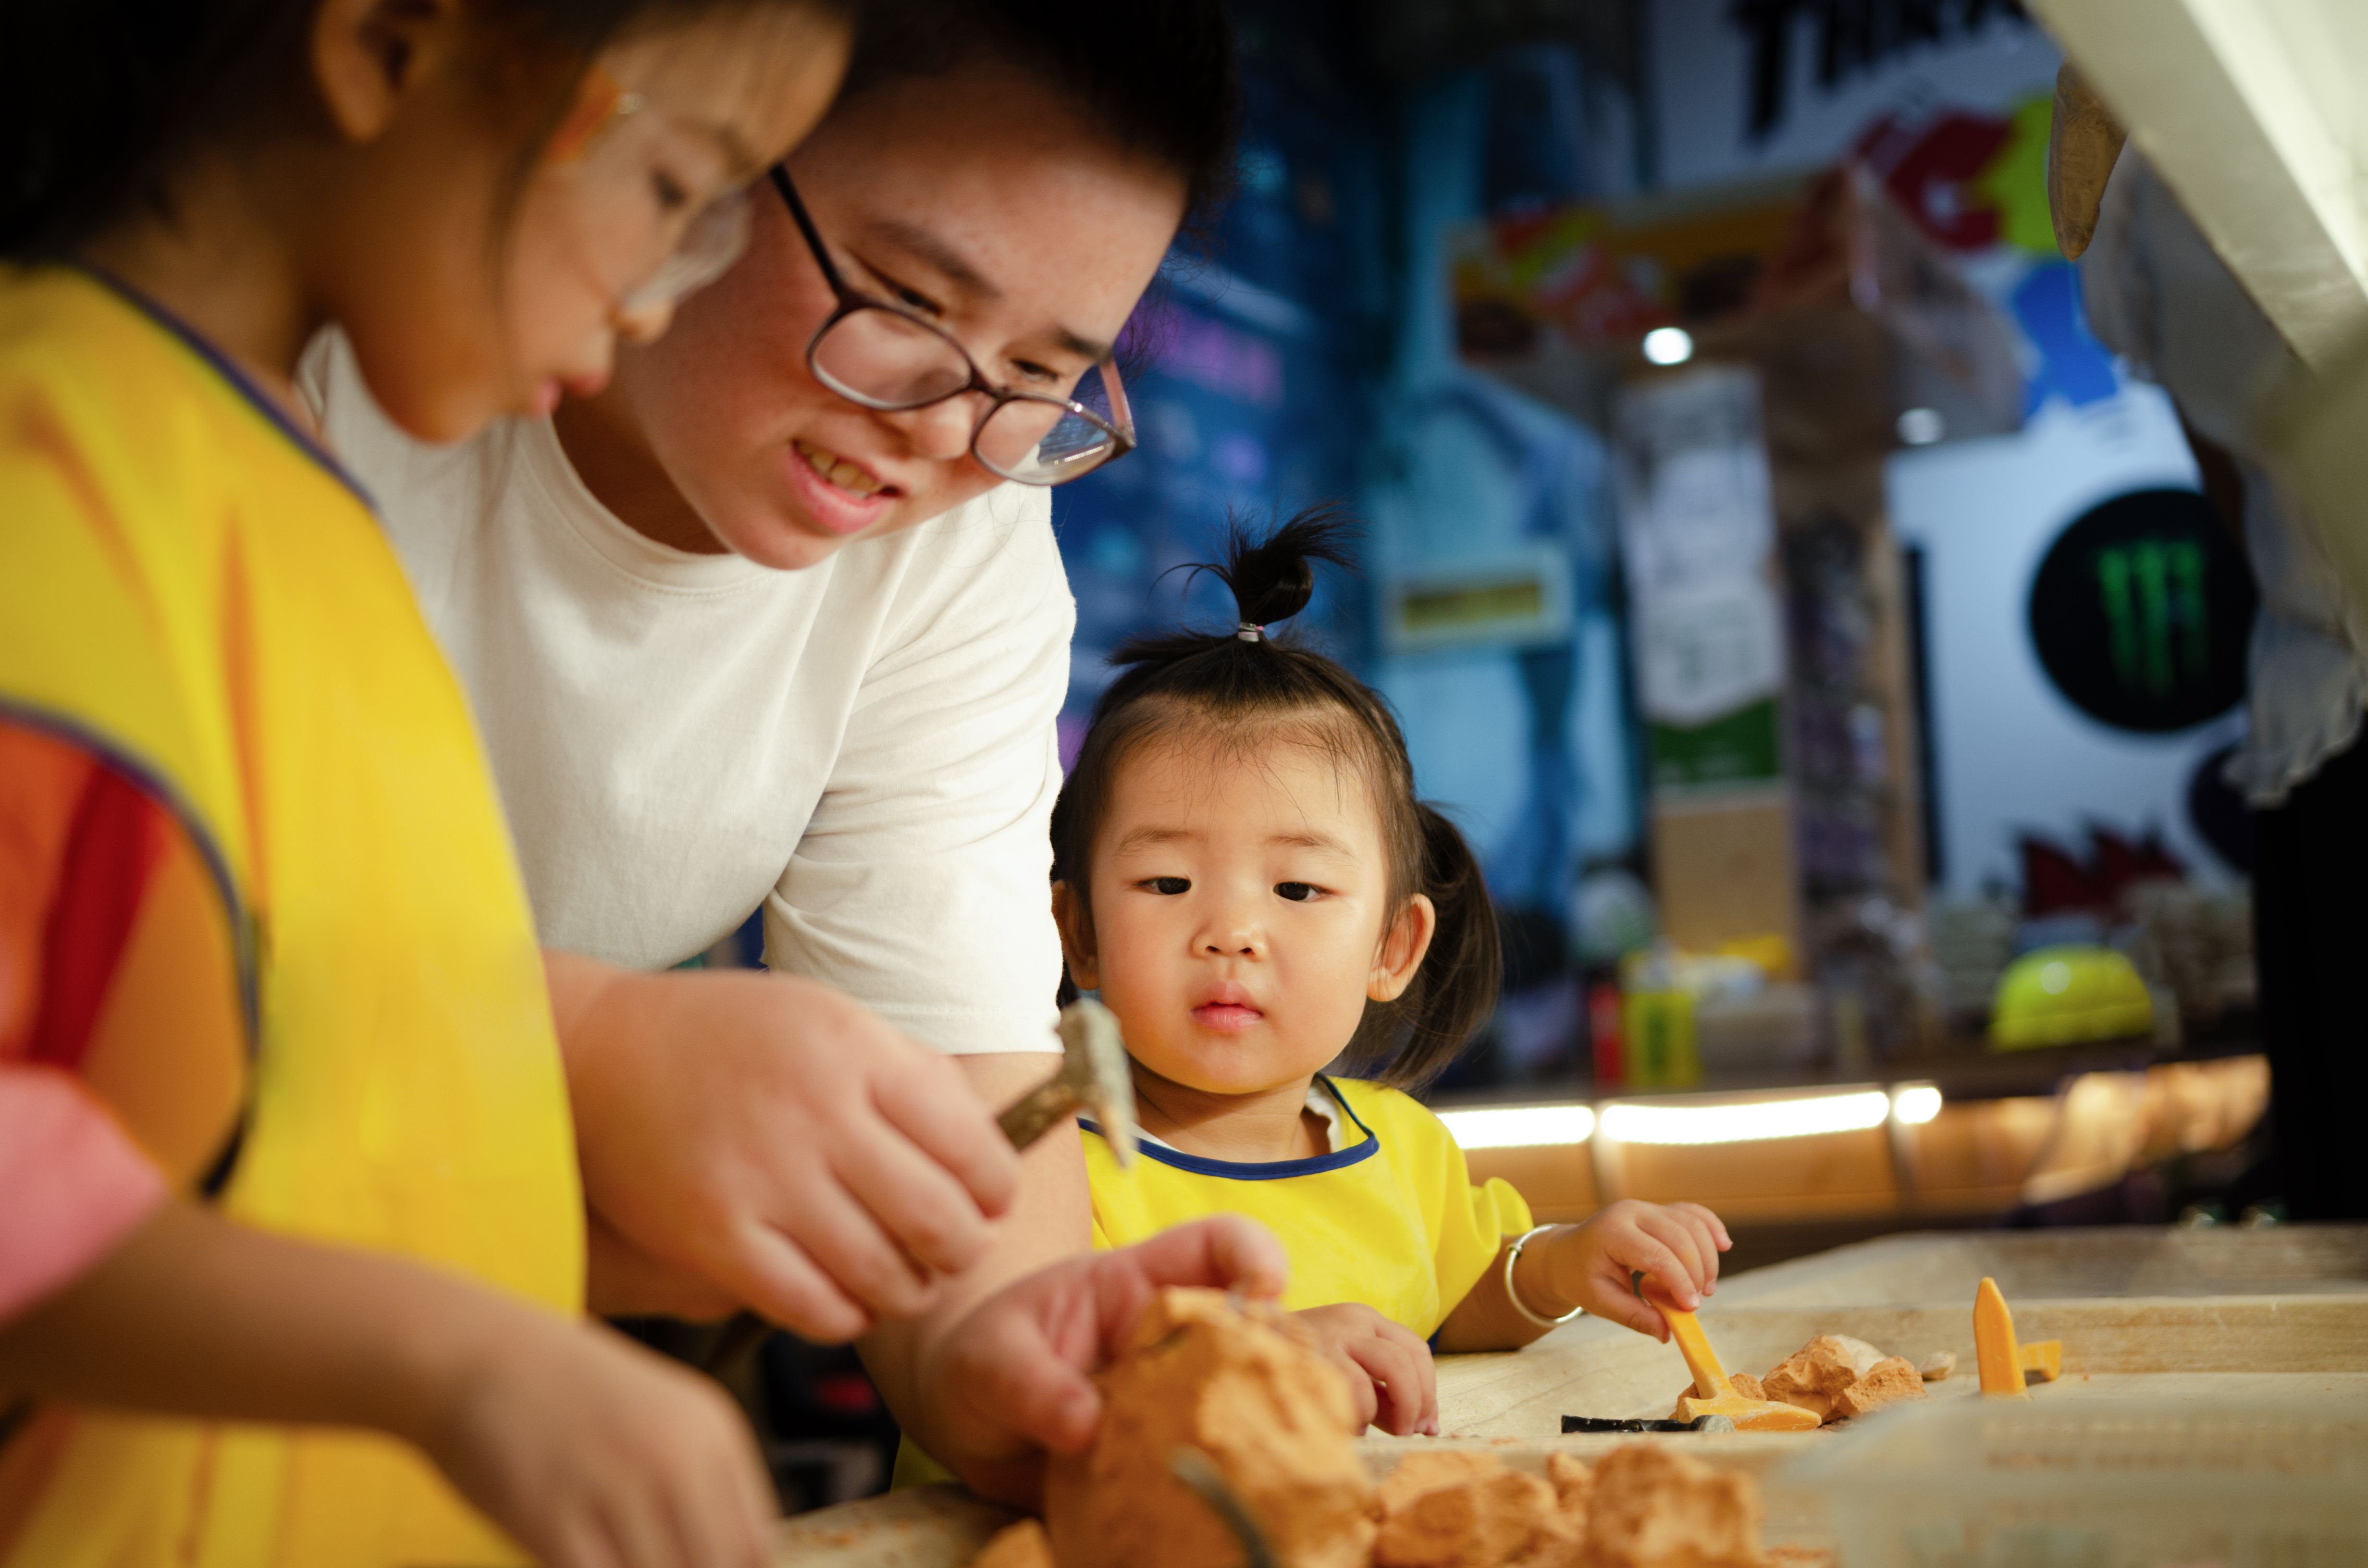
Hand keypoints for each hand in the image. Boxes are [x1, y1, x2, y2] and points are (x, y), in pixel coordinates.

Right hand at [415, 1310, 774, 1567]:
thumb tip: (727, 1556)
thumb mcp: (659, 1413)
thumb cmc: (563, 1388)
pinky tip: (577, 1559)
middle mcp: (675, 1458)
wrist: (472, 1352)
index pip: (756, 1544)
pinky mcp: (554, 1520)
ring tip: (613, 1555)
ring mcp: (617, 1489)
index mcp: (711, 1431)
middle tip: (649, 1562)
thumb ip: (698, 1480)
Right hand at [551, 954, 1022, 1342]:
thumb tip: (988, 1151)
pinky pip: (812, 1307)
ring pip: (882, 1275)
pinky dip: (848, 1316)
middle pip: (939, 1221)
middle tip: (954, 1249)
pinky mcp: (714, 1237)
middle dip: (964, 1250)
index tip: (988, 1201)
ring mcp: (763, 1180)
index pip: (974, 1148)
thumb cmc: (729, 1038)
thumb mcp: (830, 1020)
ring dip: (911, 1291)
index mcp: (857, 1053)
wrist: (599, 1051)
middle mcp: (817, 1115)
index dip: (996, 1191)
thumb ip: (910, 1076)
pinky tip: (849, 1297)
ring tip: (907, 1278)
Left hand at [920, 1215, 1288, 1507]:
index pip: (1215, 1246)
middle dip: (1271, 1367)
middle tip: (1246, 1411)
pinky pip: (1215, 1479)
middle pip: (1257, 1337)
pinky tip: (1201, 1522)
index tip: (1264, 1289)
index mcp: (1139, 1287)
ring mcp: (1182, 1405)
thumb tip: (1083, 1425)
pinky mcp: (1176, 1465)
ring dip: (1252, 1442)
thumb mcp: (990, 1359)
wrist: (971, 1429)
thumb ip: (1029, 1383)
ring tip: (1226, 1477)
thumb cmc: (985, 1361)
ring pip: (1251, 1411)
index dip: (1254, 1254)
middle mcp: (1177, 1343)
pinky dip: (1221, 1498)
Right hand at [1294, 1303, 1436, 1436]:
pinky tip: (1347, 1425)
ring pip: (1392, 1369)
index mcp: (1364, 1319)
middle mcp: (1353, 1320)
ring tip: (1381, 1431)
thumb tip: (1426, 1428)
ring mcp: (1332, 1334)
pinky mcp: (1313, 1355)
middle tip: (1410, 1432)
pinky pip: (1357, 1390)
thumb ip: (1384, 1396)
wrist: (1239, 1348)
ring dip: (1398, 1409)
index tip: (1427, 1424)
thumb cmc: (1299, 1369)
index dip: (1429, 1390)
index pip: (1416, 1349)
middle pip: (1408, 1359)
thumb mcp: (1347, 1374)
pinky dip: (1361, 1415)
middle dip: (1419, 1402)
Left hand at [1538, 1200, 1730, 1340]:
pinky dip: (1710, 1227)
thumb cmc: (1580, 1277)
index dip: (1679, 1282)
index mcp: (1612, 1232)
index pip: (1657, 1255)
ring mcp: (1646, 1208)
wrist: (1566, 1253)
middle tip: (1697, 1302)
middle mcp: (1631, 1212)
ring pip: (1691, 1223)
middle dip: (1697, 1271)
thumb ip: (1634, 1316)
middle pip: (1680, 1236)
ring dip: (1707, 1256)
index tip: (1691, 1308)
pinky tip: (1724, 1245)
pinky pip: (1691, 1213)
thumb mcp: (1600, 1301)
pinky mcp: (1657, 1211)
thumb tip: (1668, 1333)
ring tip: (1706, 1288)